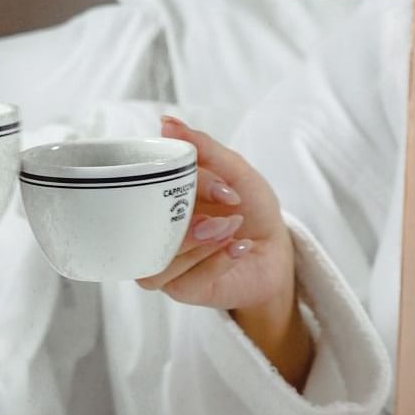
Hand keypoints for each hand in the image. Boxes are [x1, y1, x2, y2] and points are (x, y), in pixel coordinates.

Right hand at [137, 116, 311, 387]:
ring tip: (232, 228)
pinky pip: (182, 281)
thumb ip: (202, 149)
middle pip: (141, 228)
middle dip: (184, 215)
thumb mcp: (233, 171)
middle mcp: (151, 232)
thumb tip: (166, 123)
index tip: (212, 176)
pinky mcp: (180, 290)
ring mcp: (161, 263)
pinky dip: (214, 261)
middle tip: (225, 204)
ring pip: (156, 260)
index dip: (168, 179)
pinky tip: (238, 247)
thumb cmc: (249, 209)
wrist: (275, 251)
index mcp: (156, 200)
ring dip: (198, 241)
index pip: (140, 189)